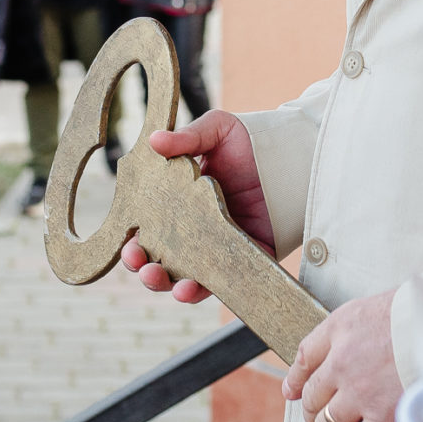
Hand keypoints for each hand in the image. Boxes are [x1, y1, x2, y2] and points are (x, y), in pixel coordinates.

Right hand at [119, 109, 271, 300]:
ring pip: (185, 277)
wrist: (294, 155)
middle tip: (140, 262)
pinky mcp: (244, 260)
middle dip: (145, 268)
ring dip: (167, 284)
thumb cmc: (252, 142)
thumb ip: (187, 137)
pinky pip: (222, 283)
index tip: (128, 242)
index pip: (149, 228)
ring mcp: (219, 247)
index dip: (134, 240)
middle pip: (162, 258)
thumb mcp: (218, 130)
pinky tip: (188, 289)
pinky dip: (201, 291)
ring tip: (161, 278)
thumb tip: (154, 140)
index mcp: (180, 203)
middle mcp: (196, 230)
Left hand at [284, 291, 401, 421]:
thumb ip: (366, 326)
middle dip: (310, 416)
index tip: (292, 390)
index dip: (296, 377)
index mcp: (341, 327)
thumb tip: (370, 341)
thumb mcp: (382, 304)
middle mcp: (342, 361)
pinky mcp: (382, 419)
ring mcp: (359, 393)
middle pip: (312, 396)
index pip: (306, 355)